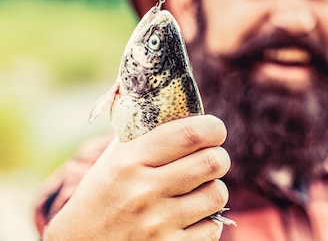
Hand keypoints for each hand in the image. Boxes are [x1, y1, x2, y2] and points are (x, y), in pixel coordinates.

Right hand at [43, 114, 230, 240]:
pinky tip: (189, 219)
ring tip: (197, 190)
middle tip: (210, 159)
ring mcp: (157, 224)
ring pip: (217, 193)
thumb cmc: (102, 196)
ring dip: (212, 190)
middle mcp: (144, 191)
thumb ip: (145, 134)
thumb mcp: (113, 160)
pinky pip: (213, 228)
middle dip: (218, 157)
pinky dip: (207, 222)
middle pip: (213, 161)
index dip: (213, 128)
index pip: (191, 133)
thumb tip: (183, 106)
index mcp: (130, 161)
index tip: (214, 131)